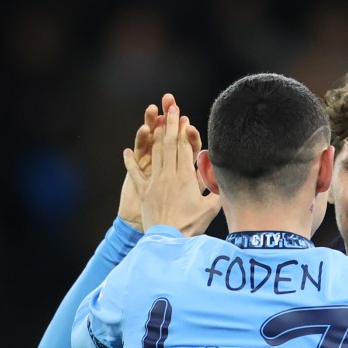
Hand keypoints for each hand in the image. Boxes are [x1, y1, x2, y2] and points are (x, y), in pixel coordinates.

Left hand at [123, 99, 220, 234]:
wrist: (168, 241)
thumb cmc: (191, 226)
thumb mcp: (210, 209)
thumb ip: (216, 190)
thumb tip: (222, 177)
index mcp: (186, 178)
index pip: (184, 148)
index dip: (183, 131)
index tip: (184, 117)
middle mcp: (169, 175)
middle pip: (169, 144)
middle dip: (170, 124)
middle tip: (170, 106)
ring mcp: (154, 182)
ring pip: (154, 153)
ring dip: (154, 135)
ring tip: (155, 119)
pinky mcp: (144, 192)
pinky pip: (135, 174)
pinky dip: (130, 162)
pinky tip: (126, 151)